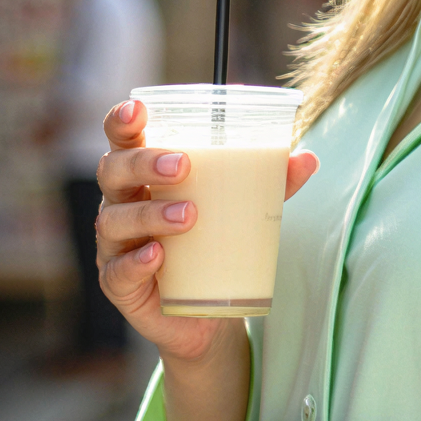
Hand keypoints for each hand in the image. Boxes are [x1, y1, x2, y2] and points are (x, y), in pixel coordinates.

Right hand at [94, 99, 318, 362]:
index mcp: (143, 176)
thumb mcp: (241, 209)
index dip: (121, 121)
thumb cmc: (212, 243)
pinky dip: (136, 262)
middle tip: (182, 166)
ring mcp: (115, 246)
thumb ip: (270, 184)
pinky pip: (118, 272)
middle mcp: (121, 204)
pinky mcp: (119, 285)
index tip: (138, 109)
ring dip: (150, 214)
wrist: (204, 312)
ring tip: (189, 216)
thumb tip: (307, 158)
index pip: (121, 139)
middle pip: (113, 172)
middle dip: (143, 163)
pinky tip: (157, 256)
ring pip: (115, 221)